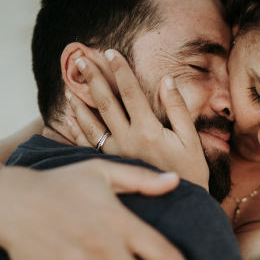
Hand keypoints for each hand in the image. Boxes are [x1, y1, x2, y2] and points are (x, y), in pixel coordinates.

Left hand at [65, 50, 209, 189]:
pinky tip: (69, 118)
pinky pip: (89, 145)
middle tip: (80, 60)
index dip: (120, 70)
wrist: (180, 206)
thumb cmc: (191, 172)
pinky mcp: (111, 165)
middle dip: (92, 79)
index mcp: (148, 130)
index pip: (130, 92)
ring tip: (69, 86)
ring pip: (92, 124)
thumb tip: (167, 80)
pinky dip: (77, 130)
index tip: (110, 53)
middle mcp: (128, 140)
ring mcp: (116, 154)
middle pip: (105, 103)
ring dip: (80, 103)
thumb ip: (177, 109)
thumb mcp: (190, 139)